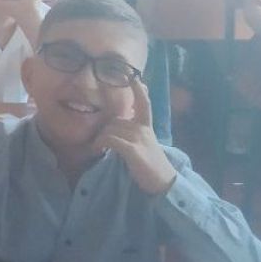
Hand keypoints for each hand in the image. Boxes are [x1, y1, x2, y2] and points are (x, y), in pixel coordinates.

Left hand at [95, 77, 175, 195]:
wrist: (163, 183)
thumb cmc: (150, 164)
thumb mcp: (145, 144)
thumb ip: (134, 133)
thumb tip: (117, 126)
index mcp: (147, 127)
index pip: (145, 104)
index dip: (140, 91)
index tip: (136, 78)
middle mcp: (143, 130)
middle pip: (115, 120)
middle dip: (105, 130)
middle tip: (99, 142)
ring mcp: (138, 139)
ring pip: (111, 129)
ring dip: (100, 138)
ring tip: (97, 148)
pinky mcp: (133, 150)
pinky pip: (111, 139)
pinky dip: (101, 143)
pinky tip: (98, 150)